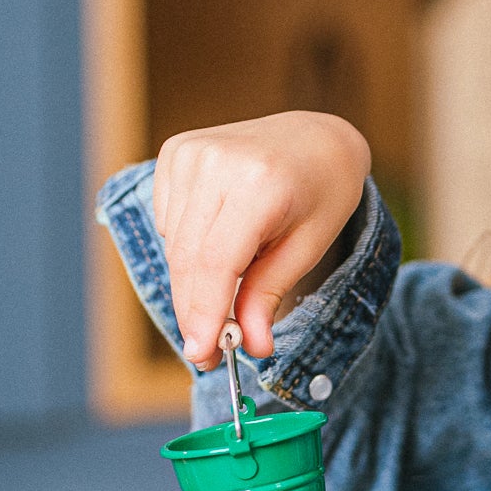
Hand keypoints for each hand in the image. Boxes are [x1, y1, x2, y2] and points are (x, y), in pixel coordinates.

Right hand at [153, 112, 369, 368]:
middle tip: (207, 352)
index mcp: (260, 183)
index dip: (204, 313)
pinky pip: (168, 222)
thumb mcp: (309, 246)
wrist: (315, 136)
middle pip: (188, 259)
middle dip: (194, 311)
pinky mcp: (177, 151)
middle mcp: (218, 162)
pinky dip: (188, 246)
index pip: (215, 262)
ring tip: (230, 286)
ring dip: (192, 282)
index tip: (202, 354)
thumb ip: (270, 294)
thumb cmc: (321, 192)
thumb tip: (251, 346)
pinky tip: (222, 235)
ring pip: (174, 245)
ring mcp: (192, 152)